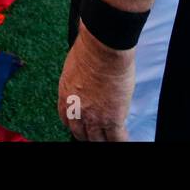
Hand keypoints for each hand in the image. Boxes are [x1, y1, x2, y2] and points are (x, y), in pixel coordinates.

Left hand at [58, 26, 134, 141]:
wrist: (103, 49)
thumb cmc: (89, 50)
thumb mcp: (73, 68)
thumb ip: (77, 82)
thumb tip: (85, 83)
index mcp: (65, 96)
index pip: (66, 119)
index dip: (75, 124)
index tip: (81, 124)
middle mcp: (76, 110)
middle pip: (80, 133)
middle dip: (88, 134)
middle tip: (96, 133)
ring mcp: (94, 116)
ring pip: (97, 139)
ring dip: (103, 138)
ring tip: (110, 137)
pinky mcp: (112, 118)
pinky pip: (116, 138)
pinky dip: (120, 139)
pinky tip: (123, 138)